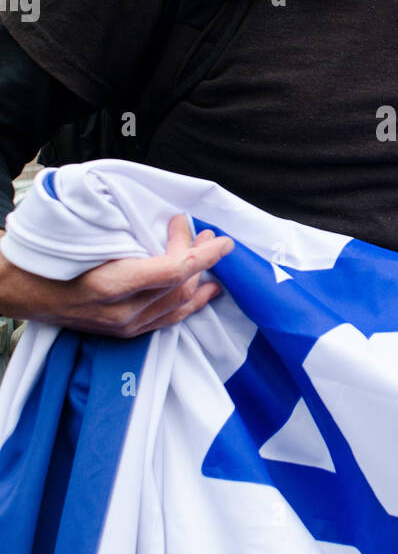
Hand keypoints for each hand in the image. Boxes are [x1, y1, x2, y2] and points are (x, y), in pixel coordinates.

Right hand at [0, 213, 233, 337]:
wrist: (17, 289)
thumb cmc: (48, 256)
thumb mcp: (86, 235)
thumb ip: (129, 231)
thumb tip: (169, 221)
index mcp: (112, 285)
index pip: (175, 270)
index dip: (203, 254)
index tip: (221, 239)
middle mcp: (121, 312)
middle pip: (180, 286)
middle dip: (200, 259)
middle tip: (206, 235)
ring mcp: (123, 326)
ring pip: (178, 306)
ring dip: (200, 280)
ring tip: (212, 259)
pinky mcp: (122, 332)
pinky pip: (166, 320)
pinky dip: (188, 303)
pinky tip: (201, 292)